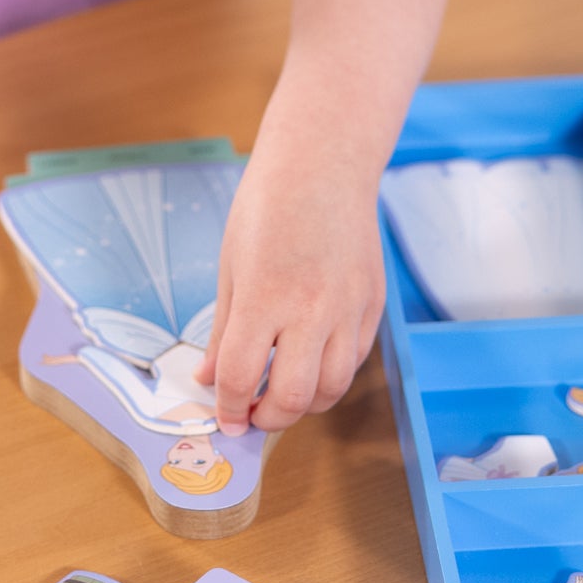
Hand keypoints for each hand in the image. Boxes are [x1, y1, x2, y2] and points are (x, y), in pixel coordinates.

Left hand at [195, 158, 385, 436]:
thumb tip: (209, 380)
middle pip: (294, 398)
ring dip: (304, 404)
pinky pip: (355, 361)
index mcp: (264, 297)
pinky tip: (311, 362)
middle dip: (268, 418)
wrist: (323, 165)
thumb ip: (223, 330)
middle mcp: (312, 309)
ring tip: (283, 392)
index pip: (243, 377)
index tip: (225, 416)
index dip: (229, 406)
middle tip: (253, 413)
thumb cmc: (267, 206)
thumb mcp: (230, 266)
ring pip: (332, 389)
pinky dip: (331, 375)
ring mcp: (349, 308)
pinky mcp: (373, 305)